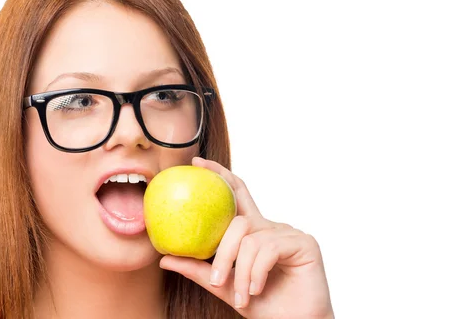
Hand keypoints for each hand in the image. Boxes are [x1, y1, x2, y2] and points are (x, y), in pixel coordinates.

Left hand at [159, 157, 333, 318]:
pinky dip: (257, 272)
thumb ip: (200, 271)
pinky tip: (256, 290)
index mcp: (254, 232)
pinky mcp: (304, 243)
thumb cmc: (264, 305)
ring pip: (251, 239)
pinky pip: (269, 249)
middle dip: (224, 251)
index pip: (236, 195)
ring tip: (241, 297)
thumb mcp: (226, 287)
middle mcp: (271, 227)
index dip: (220, 175)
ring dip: (241, 273)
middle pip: (239, 221)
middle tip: (216, 279)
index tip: (197, 164)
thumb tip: (164, 260)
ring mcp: (289, 233)